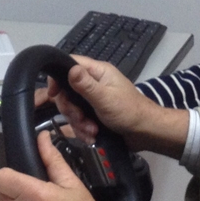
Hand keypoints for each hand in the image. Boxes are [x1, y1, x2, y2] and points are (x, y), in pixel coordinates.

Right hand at [46, 56, 188, 157]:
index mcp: (98, 72)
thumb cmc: (129, 111)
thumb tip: (69, 68)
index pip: (69, 64)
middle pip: (66, 91)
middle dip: (71, 110)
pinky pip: (79, 120)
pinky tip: (92, 136)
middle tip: (81, 119)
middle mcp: (93, 83)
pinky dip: (83, 130)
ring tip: (92, 132)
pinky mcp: (93, 114)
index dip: (57, 78)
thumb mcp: (105, 98)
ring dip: (79, 123)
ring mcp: (93, 99)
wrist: (146, 133)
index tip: (53, 94)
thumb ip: (85, 85)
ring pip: (72, 109)